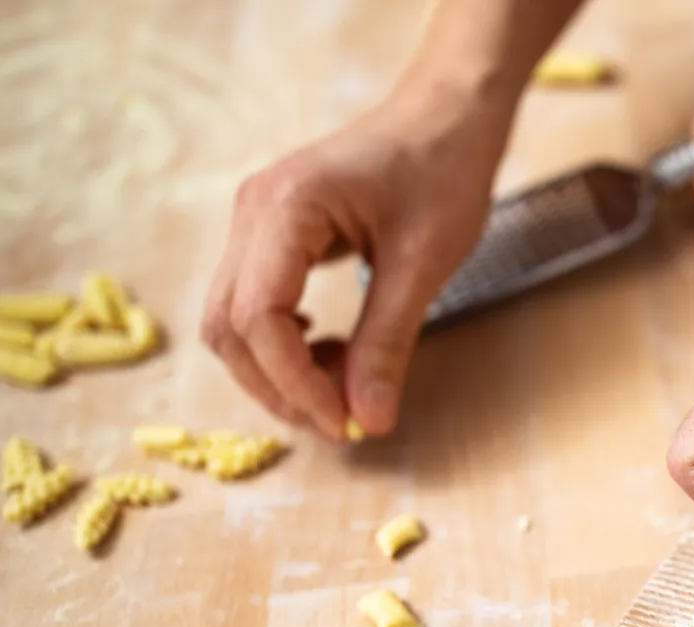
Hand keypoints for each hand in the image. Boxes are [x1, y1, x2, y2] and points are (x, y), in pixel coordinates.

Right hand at [202, 85, 510, 438]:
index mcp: (286, 208)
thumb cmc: (443, 173)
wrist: (446, 116)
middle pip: (230, 328)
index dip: (296, 384)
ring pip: (234, 323)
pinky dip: (284, 347)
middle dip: (279, 388)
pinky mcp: (270, 237)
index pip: (258, 319)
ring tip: (341, 388)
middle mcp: (253, 213)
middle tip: (341, 421)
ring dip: (278, 373)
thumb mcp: (423, 265)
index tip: (345, 424)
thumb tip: (368, 422)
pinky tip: (330, 353)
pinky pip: (254, 307)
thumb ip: (387, 344)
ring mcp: (255, 224)